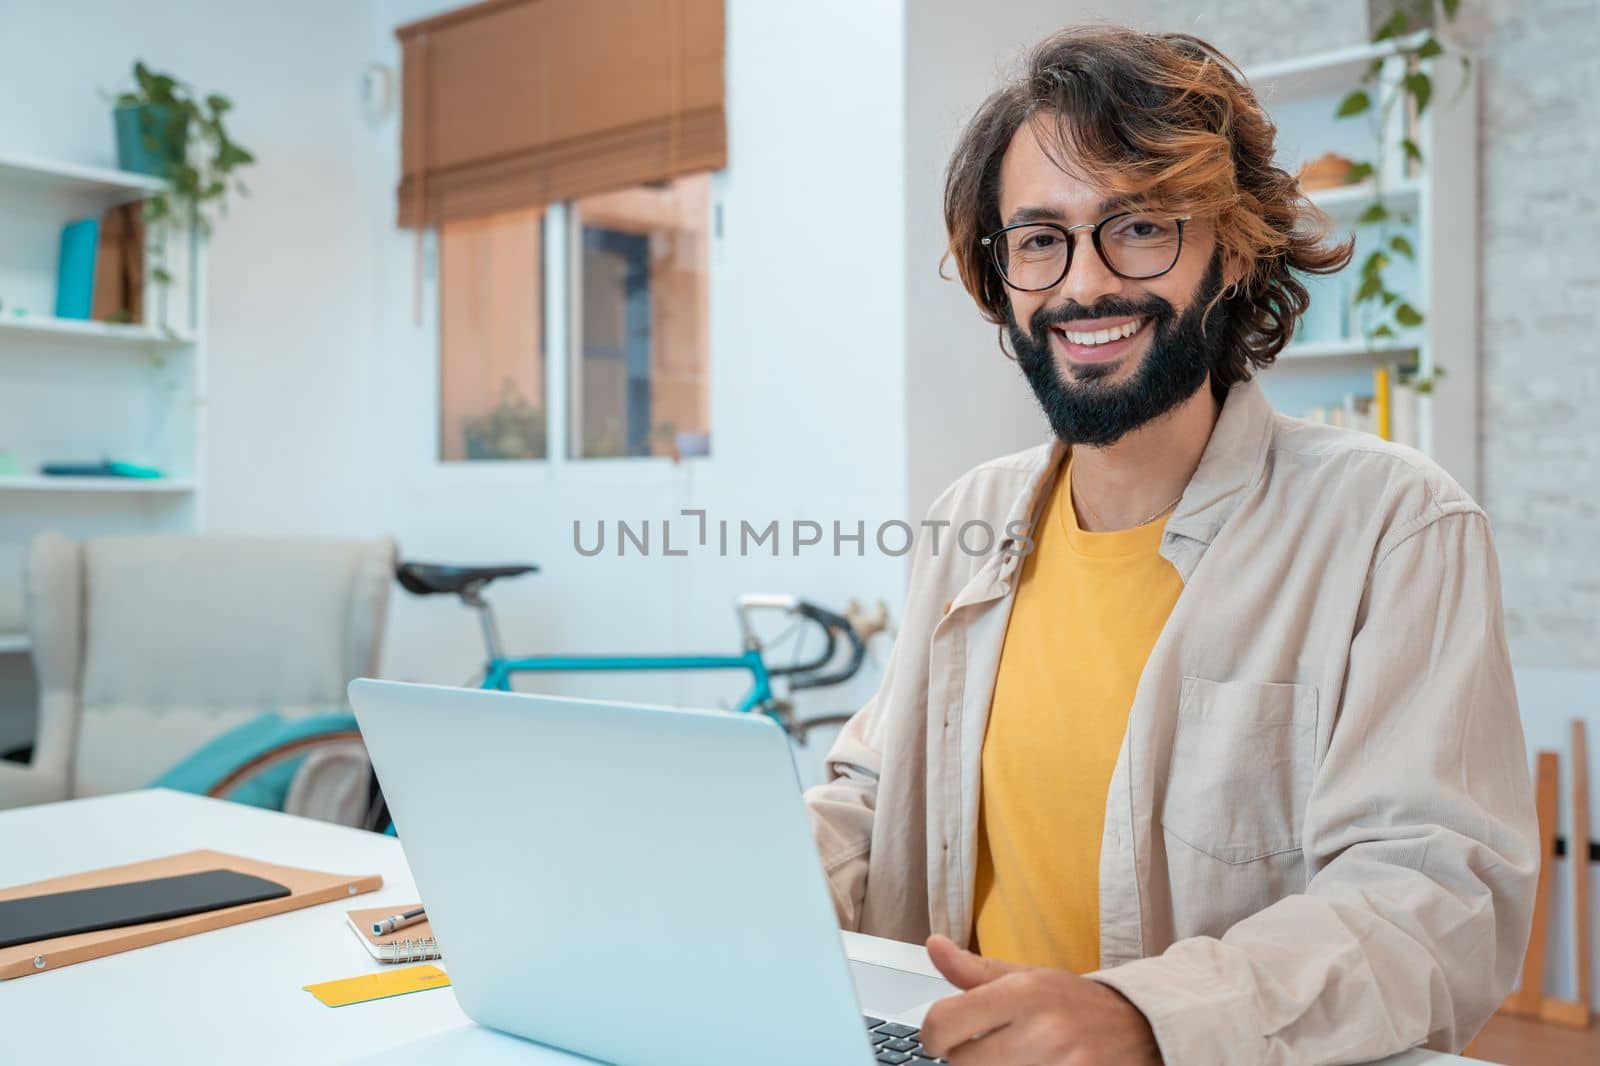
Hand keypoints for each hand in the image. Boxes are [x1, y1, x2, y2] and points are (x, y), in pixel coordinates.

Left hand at [918, 935, 1161, 1064]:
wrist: (1142, 1028)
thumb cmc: (1075, 1003)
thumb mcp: (1028, 978)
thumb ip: (974, 970)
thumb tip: (934, 945)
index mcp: (1023, 993)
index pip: (944, 1022)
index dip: (934, 1034)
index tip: (943, 1037)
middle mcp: (1041, 1030)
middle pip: (962, 1063)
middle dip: (966, 1057)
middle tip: (987, 1048)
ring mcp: (1061, 1065)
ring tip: (1013, 1058)